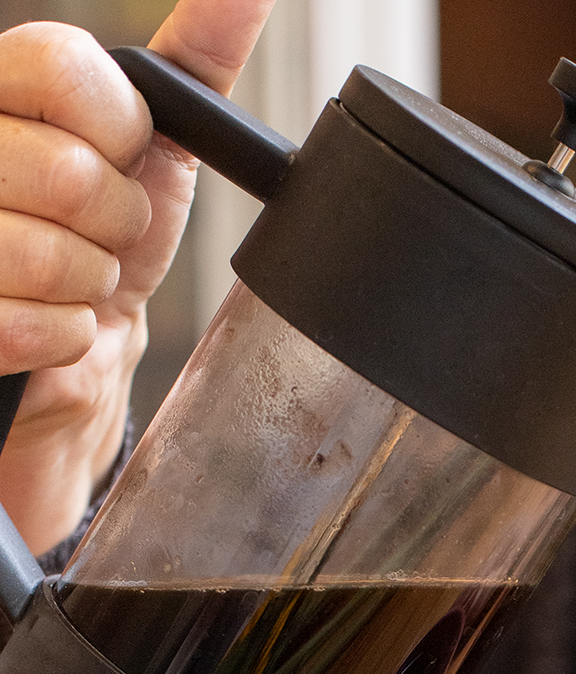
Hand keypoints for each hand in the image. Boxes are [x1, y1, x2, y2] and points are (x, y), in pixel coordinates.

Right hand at [0, 2, 276, 552]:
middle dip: (116, 221)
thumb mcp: (163, 143)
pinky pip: (44, 327)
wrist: (87, 346)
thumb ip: (196, 64)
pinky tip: (54, 325)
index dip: (118, 128)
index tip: (124, 157)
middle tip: (102, 234)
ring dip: (91, 284)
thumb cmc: (116, 239)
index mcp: (0, 87)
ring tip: (76, 280)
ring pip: (54, 255)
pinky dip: (70, 338)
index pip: (59, 65)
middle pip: (66, 170)